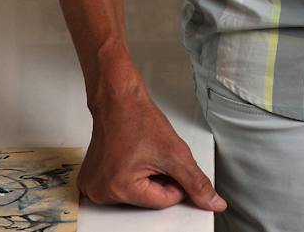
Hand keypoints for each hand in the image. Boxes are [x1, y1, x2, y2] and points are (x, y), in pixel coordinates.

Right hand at [79, 87, 224, 212]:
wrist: (117, 99)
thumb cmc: (137, 118)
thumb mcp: (175, 153)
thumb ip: (196, 183)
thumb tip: (213, 203)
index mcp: (120, 189)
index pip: (164, 202)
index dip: (174, 180)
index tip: (166, 160)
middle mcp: (101, 192)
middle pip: (148, 200)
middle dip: (157, 179)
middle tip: (149, 154)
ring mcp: (93, 186)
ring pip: (136, 194)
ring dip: (144, 177)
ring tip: (137, 153)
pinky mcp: (90, 179)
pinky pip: (121, 187)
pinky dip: (129, 174)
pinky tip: (127, 156)